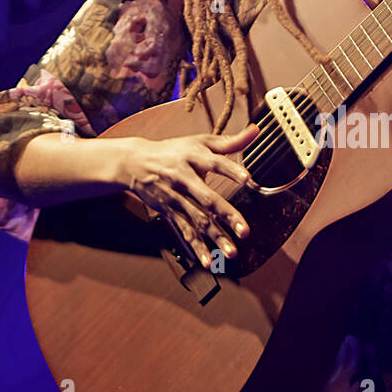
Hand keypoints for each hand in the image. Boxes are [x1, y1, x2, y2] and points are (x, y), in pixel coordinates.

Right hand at [119, 124, 259, 267]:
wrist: (135, 162)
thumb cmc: (174, 150)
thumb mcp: (199, 142)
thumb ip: (230, 141)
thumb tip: (256, 130)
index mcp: (193, 157)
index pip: (214, 163)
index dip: (230, 170)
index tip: (248, 178)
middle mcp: (184, 178)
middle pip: (207, 198)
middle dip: (227, 215)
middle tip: (246, 231)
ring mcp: (175, 197)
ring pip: (197, 220)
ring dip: (215, 238)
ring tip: (232, 252)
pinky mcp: (169, 211)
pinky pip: (184, 231)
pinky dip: (196, 247)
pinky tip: (207, 261)